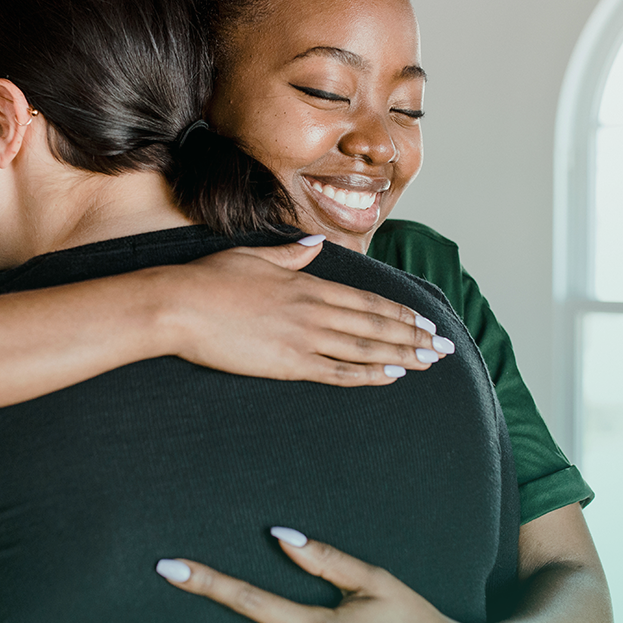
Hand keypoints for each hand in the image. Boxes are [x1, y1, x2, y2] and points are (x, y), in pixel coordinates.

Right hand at [166, 240, 453, 386]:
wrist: (179, 306)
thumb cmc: (211, 280)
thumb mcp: (253, 257)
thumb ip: (289, 255)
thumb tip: (313, 246)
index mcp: (307, 284)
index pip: (367, 301)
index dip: (400, 313)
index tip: (424, 320)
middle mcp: (313, 311)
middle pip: (375, 326)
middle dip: (413, 337)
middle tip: (443, 347)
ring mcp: (303, 339)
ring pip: (365, 350)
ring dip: (401, 355)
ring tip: (427, 362)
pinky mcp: (288, 364)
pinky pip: (338, 372)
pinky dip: (368, 374)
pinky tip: (390, 376)